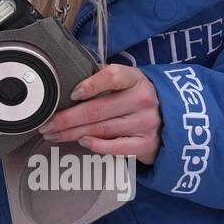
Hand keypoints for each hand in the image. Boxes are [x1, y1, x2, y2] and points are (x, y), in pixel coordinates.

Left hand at [39, 64, 162, 165]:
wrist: (176, 118)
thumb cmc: (137, 97)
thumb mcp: (128, 81)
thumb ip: (103, 80)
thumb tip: (66, 83)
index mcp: (135, 79)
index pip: (113, 76)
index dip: (91, 84)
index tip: (72, 94)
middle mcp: (142, 100)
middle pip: (97, 110)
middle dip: (66, 118)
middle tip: (46, 123)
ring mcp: (146, 124)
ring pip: (102, 129)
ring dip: (72, 133)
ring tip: (53, 134)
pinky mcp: (146, 144)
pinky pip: (117, 148)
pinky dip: (98, 146)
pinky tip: (82, 142)